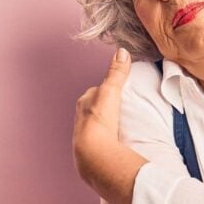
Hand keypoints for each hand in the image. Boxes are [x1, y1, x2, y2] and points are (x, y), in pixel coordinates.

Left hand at [72, 47, 132, 189]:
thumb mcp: (111, 91)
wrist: (94, 152)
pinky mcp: (90, 151)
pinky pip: (100, 142)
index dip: (106, 91)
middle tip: (120, 111)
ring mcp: (84, 135)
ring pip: (96, 126)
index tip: (118, 93)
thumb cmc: (100, 120)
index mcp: (84, 103)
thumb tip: (123, 51)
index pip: (95, 92)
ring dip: (105, 126)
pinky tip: (115, 143)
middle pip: (94, 109)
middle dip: (104, 109)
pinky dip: (106, 140)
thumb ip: (117, 73)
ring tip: (120, 128)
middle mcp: (80, 118)